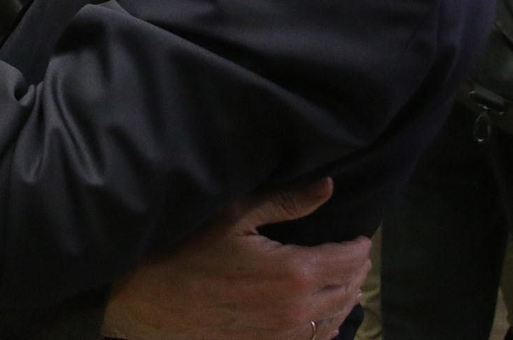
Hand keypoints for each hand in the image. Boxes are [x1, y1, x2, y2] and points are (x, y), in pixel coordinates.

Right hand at [102, 179, 368, 339]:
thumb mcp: (234, 215)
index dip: (359, 247)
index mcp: (295, 272)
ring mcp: (284, 337)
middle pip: (346, 290)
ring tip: (347, 283)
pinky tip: (323, 317)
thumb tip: (328, 187)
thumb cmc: (188, 251)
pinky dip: (326, 326)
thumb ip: (286, 202)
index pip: (347, 260)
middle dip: (355, 271)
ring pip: (334, 320)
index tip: (361, 238)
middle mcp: (298, 310)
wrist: (150, 303)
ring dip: (345, 299)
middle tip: (356, 257)